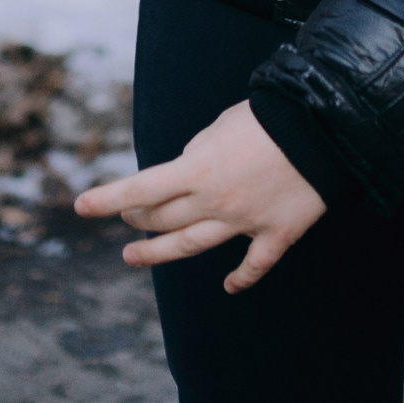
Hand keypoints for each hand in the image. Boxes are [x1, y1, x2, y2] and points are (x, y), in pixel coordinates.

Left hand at [74, 100, 325, 291]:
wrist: (323, 128)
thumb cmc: (268, 116)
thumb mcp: (220, 126)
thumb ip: (197, 153)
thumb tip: (186, 173)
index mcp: (197, 171)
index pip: (139, 190)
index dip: (106, 199)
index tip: (80, 206)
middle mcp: (214, 202)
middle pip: (162, 219)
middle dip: (136, 218)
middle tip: (127, 217)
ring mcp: (244, 223)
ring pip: (191, 246)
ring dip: (159, 253)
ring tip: (133, 256)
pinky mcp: (276, 233)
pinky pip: (254, 264)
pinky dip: (241, 279)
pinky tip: (229, 288)